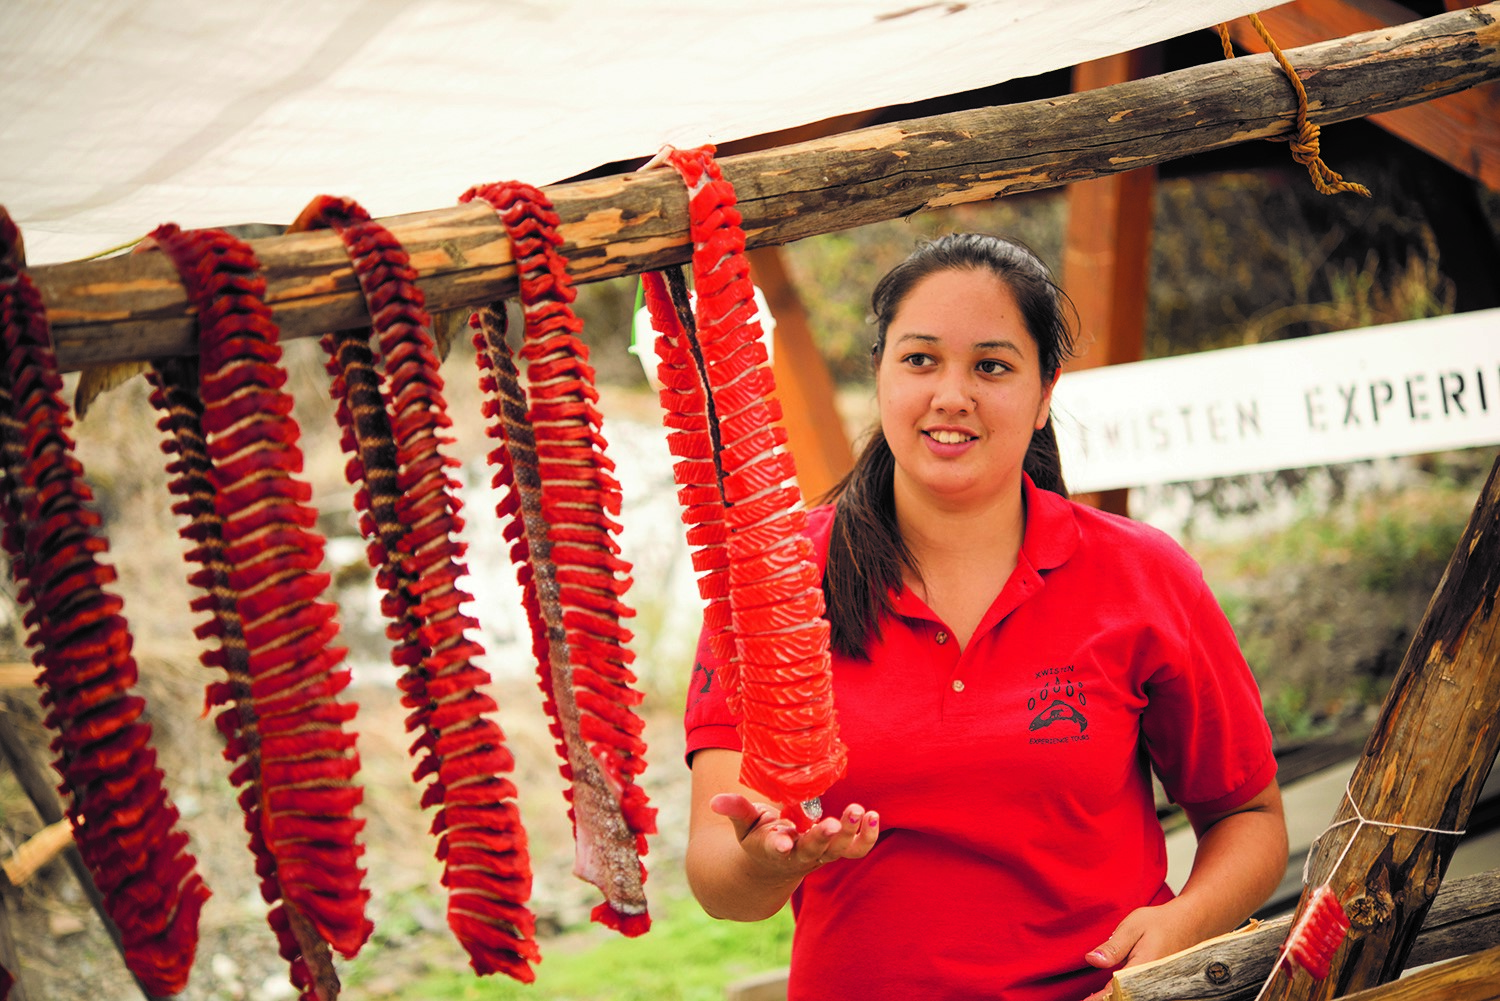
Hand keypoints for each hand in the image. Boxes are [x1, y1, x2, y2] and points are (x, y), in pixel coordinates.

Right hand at [710, 794, 878, 876]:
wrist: (773, 868)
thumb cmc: (757, 838)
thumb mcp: (743, 825)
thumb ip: (735, 810)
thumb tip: (715, 801)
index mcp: (772, 849)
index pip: (775, 849)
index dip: (778, 845)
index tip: (782, 841)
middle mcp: (799, 855)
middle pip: (814, 851)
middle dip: (823, 838)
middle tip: (834, 822)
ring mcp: (820, 855)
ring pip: (839, 851)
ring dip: (851, 834)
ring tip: (860, 810)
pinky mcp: (836, 850)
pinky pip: (856, 849)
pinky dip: (866, 836)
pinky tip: (873, 816)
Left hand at [1080, 899, 1209, 999]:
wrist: (1191, 922)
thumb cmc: (1162, 922)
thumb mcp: (1133, 927)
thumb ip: (1113, 946)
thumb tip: (1092, 960)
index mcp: (1144, 967)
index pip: (1117, 990)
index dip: (1100, 998)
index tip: (1086, 1000)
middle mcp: (1154, 981)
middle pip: (1127, 996)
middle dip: (1109, 997)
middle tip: (1090, 998)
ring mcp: (1161, 984)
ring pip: (1136, 995)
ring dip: (1119, 995)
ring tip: (1100, 995)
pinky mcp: (1163, 984)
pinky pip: (1144, 991)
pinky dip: (1130, 991)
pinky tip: (1118, 990)